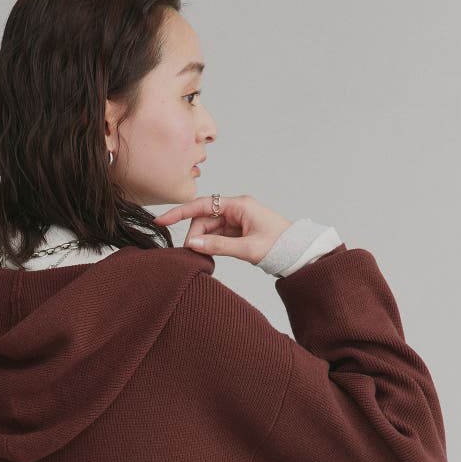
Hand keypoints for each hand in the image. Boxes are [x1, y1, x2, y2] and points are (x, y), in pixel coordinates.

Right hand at [152, 194, 292, 265]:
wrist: (298, 253)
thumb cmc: (280, 247)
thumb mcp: (247, 249)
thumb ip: (218, 246)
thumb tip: (192, 243)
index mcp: (240, 205)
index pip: (202, 205)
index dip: (179, 212)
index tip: (162, 221)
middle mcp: (236, 209)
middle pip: (203, 218)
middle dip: (194, 234)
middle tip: (192, 253)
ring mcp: (237, 219)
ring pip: (208, 228)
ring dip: (202, 241)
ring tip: (203, 256)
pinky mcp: (238, 230)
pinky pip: (217, 235)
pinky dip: (210, 244)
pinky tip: (209, 254)